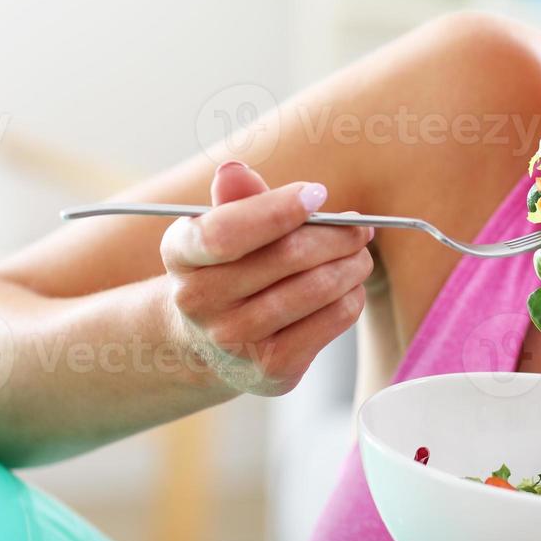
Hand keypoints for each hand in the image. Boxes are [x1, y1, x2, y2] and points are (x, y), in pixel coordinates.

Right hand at [159, 161, 373, 394]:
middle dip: (337, 235)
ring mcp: (233, 341)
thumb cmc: (228, 269)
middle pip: (288, 256)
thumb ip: (237, 199)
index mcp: (182, 253)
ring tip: (359, 254)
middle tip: (359, 227)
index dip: (277, 209)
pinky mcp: (271, 369)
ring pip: (318, 288)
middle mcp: (198, 301)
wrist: (209, 342)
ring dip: (352, 264)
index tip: (317, 193)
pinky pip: (333, 320)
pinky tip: (348, 287)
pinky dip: (352, 297)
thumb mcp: (222, 227)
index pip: (225, 231)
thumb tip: (234, 171)